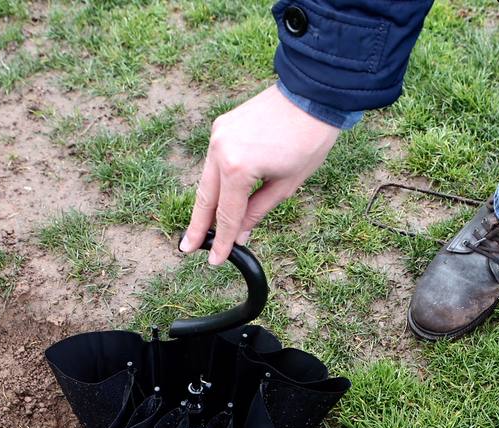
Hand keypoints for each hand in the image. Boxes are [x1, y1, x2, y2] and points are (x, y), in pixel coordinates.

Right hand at [180, 84, 339, 264]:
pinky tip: (216, 196)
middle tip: (186, 249)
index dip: (221, 240)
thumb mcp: (286, 185)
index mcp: (238, 168)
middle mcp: (220, 150)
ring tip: (199, 228)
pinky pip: (213, 161)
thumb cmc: (308, 140)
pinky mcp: (221, 126)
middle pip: (205, 198)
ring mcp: (217, 135)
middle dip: (197, 226)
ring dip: (204, 204)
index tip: (215, 260)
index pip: (226, 214)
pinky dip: (214, 180)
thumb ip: (257, 211)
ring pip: (206, 179)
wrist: (311, 95)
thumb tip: (239, 234)